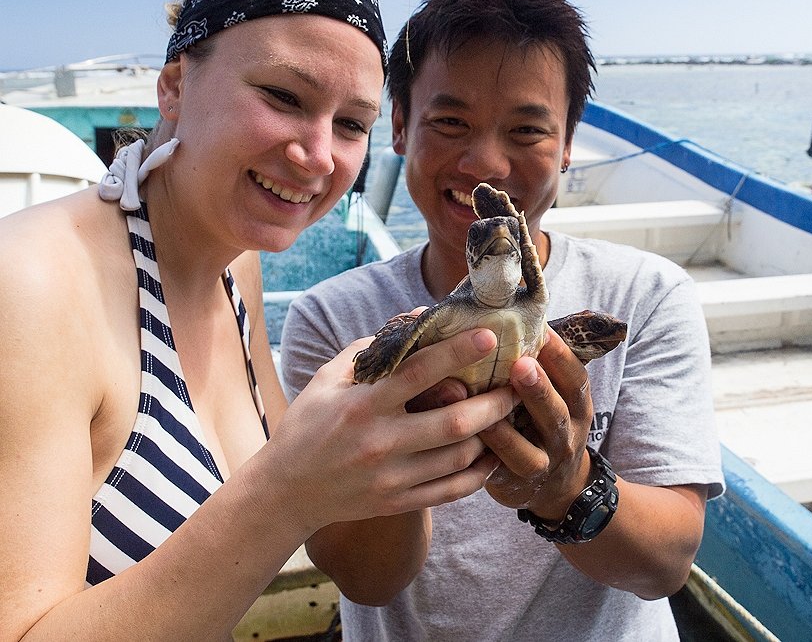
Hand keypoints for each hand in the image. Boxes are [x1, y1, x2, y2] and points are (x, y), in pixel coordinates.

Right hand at [263, 327, 512, 530]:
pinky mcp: (398, 503)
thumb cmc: (308, 424)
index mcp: (362, 405)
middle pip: (454, 421)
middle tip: (517, 385)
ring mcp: (391, 477)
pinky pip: (451, 490)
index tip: (489, 336)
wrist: (286, 491)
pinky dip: (478, 474)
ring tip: (506, 415)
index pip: (418, 373)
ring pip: (459, 456)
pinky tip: (490, 456)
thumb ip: (372, 349)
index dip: (457, 353)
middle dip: (494, 401)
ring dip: (490, 434)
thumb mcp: (328, 377)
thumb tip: (418, 317)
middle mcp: (379, 442)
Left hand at [478, 329, 593, 520]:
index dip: (559, 355)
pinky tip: (472, 432)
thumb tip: (490, 321)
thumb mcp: (550, 398)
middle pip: (557, 410)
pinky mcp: (520, 484)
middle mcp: (567, 434)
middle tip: (520, 364)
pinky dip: (490, 449)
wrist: (557, 490)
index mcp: (576, 405)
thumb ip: (530, 367)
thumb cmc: (539, 424)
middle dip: (539, 387)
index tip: (540, 330)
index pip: (574, 377)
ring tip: (490, 401)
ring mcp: (546, 462)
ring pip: (529, 447)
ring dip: (507, 425)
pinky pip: (505, 467)